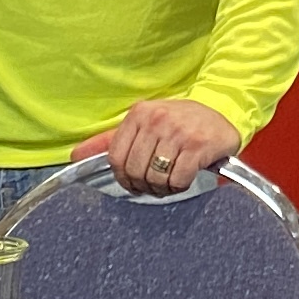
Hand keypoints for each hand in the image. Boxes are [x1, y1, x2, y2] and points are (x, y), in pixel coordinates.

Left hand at [75, 96, 239, 196]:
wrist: (224, 110)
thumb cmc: (180, 121)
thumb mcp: (144, 124)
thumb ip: (110, 141)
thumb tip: (74, 156)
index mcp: (140, 113)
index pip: (116, 158)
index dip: (122, 178)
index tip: (133, 181)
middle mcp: (157, 119)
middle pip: (134, 171)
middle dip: (143, 185)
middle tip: (154, 184)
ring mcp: (179, 131)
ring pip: (155, 177)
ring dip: (161, 188)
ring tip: (169, 181)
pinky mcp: (199, 145)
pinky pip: (178, 179)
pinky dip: (179, 186)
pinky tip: (184, 177)